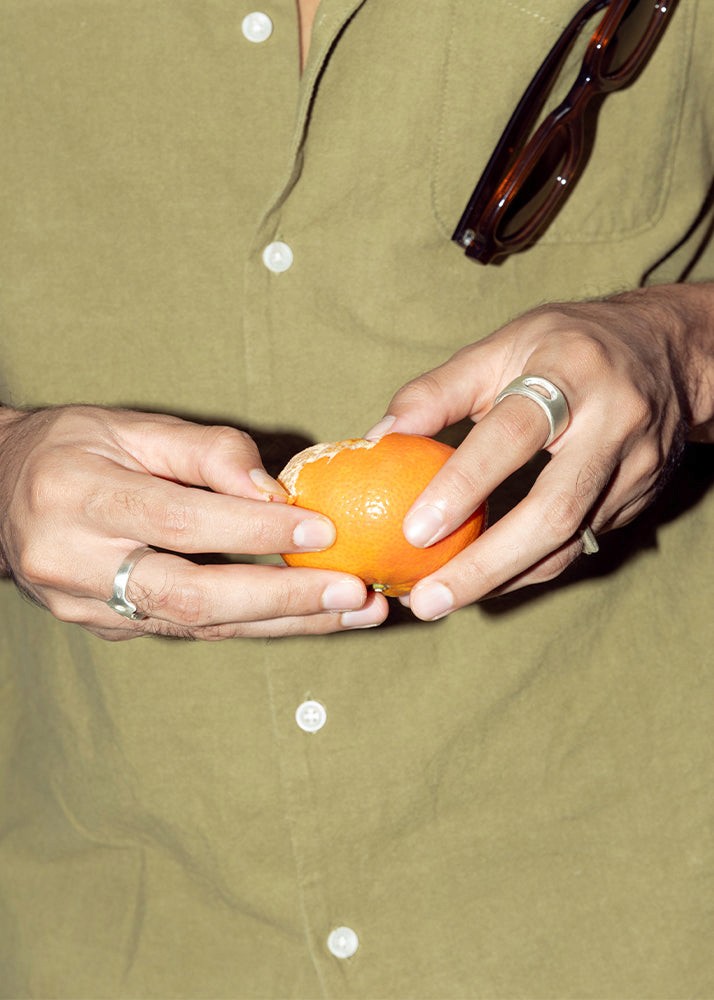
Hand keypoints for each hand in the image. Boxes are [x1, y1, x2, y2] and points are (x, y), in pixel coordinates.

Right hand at [0, 406, 387, 638]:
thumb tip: (274, 488)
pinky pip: (190, 629)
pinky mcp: (107, 628)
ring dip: (283, 622)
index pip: (179, 520)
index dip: (254, 528)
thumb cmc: (70, 447)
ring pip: (198, 625)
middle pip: (191, 595)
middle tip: (353, 593)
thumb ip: (203, 450)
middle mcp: (75, 562)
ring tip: (353, 613)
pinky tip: (307, 616)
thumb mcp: (129, 426)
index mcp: (78, 496)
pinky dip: (254, 623)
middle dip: (281, 599)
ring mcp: (87, 607)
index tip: (323, 528)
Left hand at [367, 283, 713, 619]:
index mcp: (571, 373)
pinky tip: (483, 580)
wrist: (668, 353)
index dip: (463, 484)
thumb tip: (378, 436)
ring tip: (441, 601)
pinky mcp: (639, 499)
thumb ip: (438, 391)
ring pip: (567, 542)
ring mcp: (635, 468)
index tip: (414, 531)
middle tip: (427, 600)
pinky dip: (526, 568)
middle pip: (554, 511)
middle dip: (486, 565)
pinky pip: (578, 545)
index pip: (514, 434)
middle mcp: (613, 423)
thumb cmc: (566, 346)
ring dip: (502, 578)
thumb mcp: (501, 346)